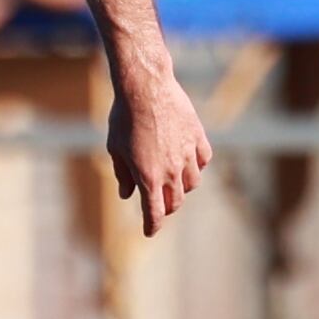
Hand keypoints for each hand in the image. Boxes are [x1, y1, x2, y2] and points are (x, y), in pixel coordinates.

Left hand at [108, 63, 213, 235]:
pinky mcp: (198, 137)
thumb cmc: (124, 117)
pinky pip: (203, 159)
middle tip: (159, 205)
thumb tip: (126, 194)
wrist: (146, 86)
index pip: (155, 213)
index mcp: (149, 177)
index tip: (149, 232)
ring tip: (174, 183)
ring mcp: (187, 154)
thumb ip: (123, 174)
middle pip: (175, 201)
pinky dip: (197, 165)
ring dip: (183, 188)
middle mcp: (172, 170)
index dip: (152, 226)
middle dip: (166, 207)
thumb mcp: (115, 148)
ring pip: (193, 182)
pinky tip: (189, 162)